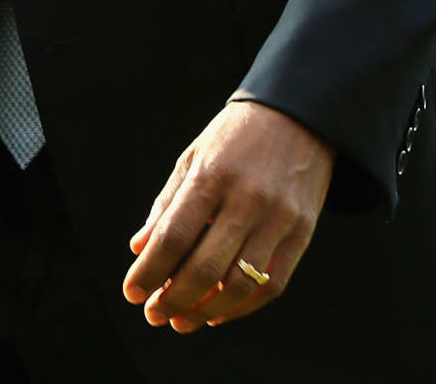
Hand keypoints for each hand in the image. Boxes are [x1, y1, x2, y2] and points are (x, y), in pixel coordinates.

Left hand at [122, 98, 332, 332]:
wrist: (299, 115)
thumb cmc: (235, 138)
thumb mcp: (194, 157)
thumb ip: (167, 203)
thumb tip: (140, 249)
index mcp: (212, 176)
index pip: (173, 237)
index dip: (148, 272)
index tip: (132, 293)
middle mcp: (247, 199)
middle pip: (204, 268)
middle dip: (172, 300)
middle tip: (154, 314)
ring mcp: (279, 218)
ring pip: (239, 285)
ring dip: (205, 312)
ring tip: (182, 320)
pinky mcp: (303, 232)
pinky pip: (272, 284)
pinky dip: (242, 308)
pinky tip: (218, 314)